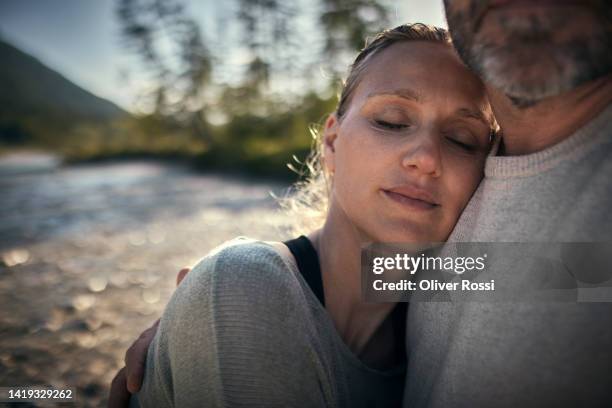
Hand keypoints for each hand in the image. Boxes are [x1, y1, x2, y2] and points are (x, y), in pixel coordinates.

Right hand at [107, 267, 190, 406]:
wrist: (191, 342)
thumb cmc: (188, 327)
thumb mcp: (186, 314)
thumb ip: (183, 295)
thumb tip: (184, 268)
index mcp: (150, 340)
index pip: (137, 352)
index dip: (135, 367)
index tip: (135, 387)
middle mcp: (142, 357)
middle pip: (122, 376)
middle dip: (118, 394)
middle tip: (122, 407)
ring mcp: (140, 374)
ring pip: (120, 388)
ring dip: (117, 403)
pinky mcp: (143, 389)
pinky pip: (128, 399)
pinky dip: (123, 404)